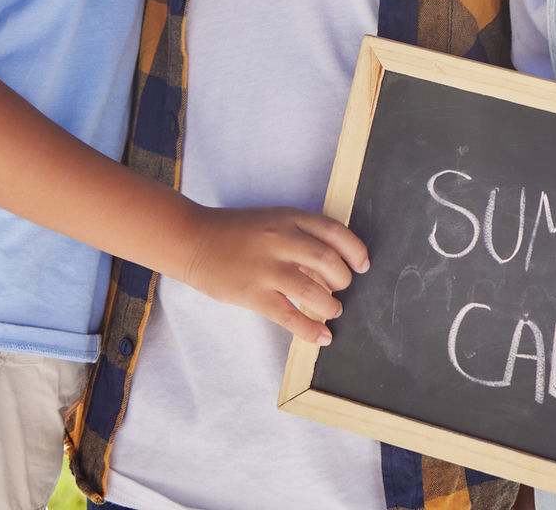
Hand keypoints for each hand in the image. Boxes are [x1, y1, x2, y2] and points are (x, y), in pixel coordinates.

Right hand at [177, 206, 369, 345]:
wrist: (192, 239)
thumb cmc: (234, 232)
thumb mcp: (271, 221)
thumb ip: (298, 238)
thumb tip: (327, 265)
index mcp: (288, 217)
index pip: (334, 231)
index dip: (355, 250)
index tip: (362, 264)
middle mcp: (280, 239)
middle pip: (328, 260)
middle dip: (343, 279)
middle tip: (341, 289)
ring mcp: (266, 267)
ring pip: (313, 290)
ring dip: (330, 305)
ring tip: (332, 310)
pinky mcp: (252, 294)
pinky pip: (289, 316)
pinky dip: (309, 330)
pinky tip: (321, 337)